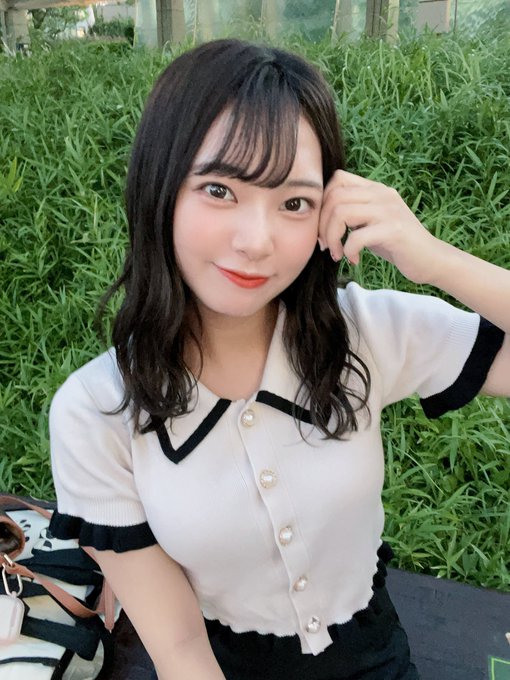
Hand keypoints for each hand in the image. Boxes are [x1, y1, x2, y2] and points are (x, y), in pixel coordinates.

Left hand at [318, 170, 441, 283]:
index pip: (338, 179)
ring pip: (341, 213)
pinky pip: (357, 236)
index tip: (324, 227)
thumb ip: (354, 213)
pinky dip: (348, 250)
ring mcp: (389, 210)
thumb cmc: (396, 244)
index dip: (323, 203)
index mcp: (376, 189)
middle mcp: (382, 194)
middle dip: (322, 224)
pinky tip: (354, 259)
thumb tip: (321, 215)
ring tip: (337, 253)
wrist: (430, 260)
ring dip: (332, 237)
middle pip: (335, 197)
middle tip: (326, 245)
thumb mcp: (372, 222)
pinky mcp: (394, 230)